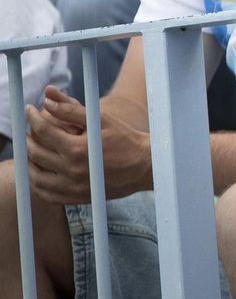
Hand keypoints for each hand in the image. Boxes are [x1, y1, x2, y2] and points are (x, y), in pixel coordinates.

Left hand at [25, 86, 152, 203]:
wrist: (144, 166)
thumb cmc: (125, 139)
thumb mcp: (101, 120)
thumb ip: (72, 109)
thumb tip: (47, 100)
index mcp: (77, 149)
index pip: (43, 130)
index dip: (33, 118)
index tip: (30, 110)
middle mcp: (71, 170)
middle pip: (35, 153)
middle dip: (29, 137)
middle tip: (31, 129)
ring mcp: (72, 187)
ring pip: (35, 176)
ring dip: (29, 161)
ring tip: (33, 148)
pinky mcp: (75, 198)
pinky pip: (46, 194)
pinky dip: (36, 182)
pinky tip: (40, 171)